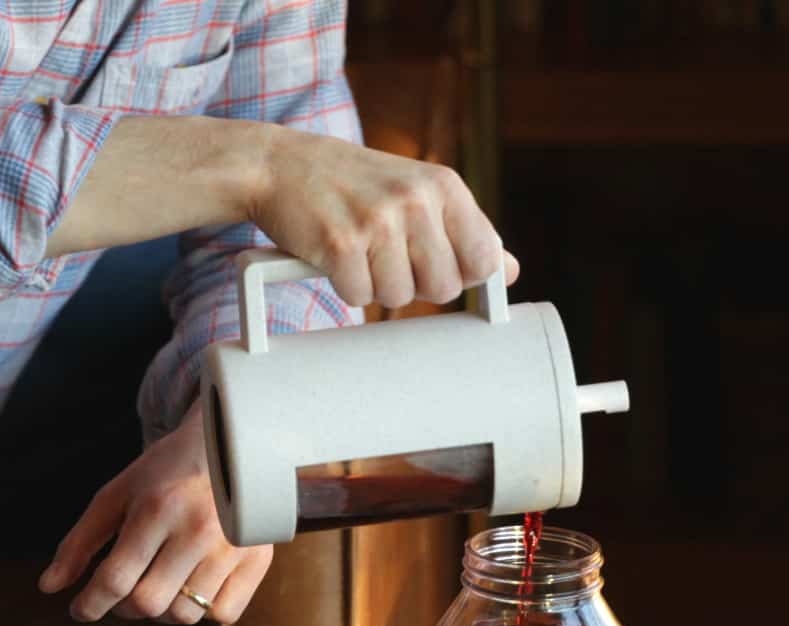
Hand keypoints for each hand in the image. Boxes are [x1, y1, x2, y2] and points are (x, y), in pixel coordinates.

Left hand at [37, 400, 271, 624]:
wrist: (231, 448)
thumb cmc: (167, 471)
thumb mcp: (118, 494)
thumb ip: (81, 540)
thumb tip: (49, 587)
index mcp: (157, 509)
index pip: (116, 579)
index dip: (90, 604)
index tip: (81, 610)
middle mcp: (198, 531)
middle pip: (149, 603)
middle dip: (124, 608)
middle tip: (122, 593)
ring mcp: (232, 548)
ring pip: (185, 614)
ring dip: (162, 611)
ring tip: (158, 587)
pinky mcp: (258, 559)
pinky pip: (224, 613)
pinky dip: (203, 611)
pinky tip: (194, 587)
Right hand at [251, 126, 518, 309]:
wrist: (281, 163)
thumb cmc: (354, 184)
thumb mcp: (418, 192)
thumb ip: (465, 231)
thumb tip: (508, 270)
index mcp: (444, 186)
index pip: (484, 260)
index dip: (460, 274)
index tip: (435, 265)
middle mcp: (415, 199)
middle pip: (443, 289)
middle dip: (415, 284)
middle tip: (387, 256)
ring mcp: (378, 221)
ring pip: (399, 298)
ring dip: (375, 286)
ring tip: (359, 251)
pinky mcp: (340, 243)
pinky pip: (359, 297)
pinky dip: (345, 286)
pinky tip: (336, 256)